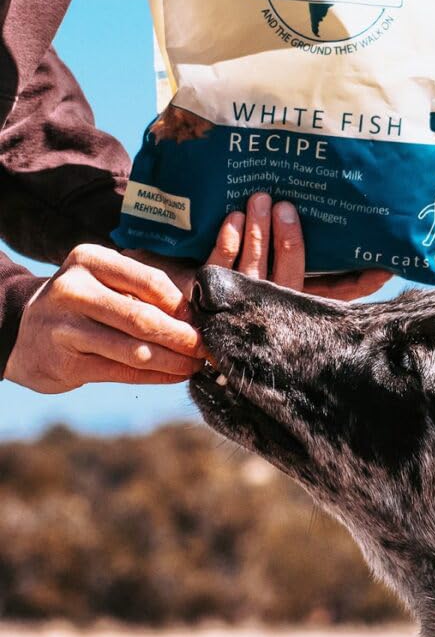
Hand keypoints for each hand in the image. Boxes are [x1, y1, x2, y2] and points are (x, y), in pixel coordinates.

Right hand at [5, 244, 203, 393]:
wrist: (24, 329)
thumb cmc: (85, 301)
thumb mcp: (106, 278)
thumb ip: (145, 287)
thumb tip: (200, 310)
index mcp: (89, 260)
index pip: (150, 280)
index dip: (183, 303)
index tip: (204, 317)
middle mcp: (73, 290)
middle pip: (144, 318)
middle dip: (184, 336)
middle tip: (209, 347)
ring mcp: (65, 328)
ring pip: (135, 350)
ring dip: (174, 361)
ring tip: (197, 364)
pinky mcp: (65, 364)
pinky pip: (123, 372)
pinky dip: (157, 375)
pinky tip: (176, 375)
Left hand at [128, 193, 390, 301]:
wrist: (160, 306)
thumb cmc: (227, 275)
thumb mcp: (265, 266)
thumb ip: (292, 254)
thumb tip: (319, 216)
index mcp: (291, 312)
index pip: (331, 299)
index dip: (357, 284)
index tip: (383, 267)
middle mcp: (269, 317)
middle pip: (288, 281)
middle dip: (290, 243)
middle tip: (288, 206)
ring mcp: (236, 312)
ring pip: (254, 272)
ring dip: (258, 233)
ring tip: (261, 199)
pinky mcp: (202, 301)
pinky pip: (219, 269)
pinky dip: (227, 242)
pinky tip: (231, 219)